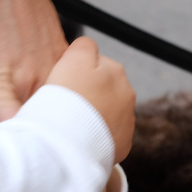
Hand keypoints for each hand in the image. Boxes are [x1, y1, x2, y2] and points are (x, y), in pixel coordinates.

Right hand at [46, 37, 134, 162]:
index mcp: (116, 72)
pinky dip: (96, 136)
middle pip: (103, 89)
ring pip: (106, 113)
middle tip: (66, 104)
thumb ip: (84, 46)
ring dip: (92, 116)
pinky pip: (107, 136)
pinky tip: (80, 138)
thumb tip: (89, 47)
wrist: (68, 144)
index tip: (64, 83)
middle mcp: (127, 95)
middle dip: (88, 94)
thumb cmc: (67, 100)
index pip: (96, 64)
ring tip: (71, 123)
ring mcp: (126, 122)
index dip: (76, 72)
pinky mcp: (121, 145)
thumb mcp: (73, 59)